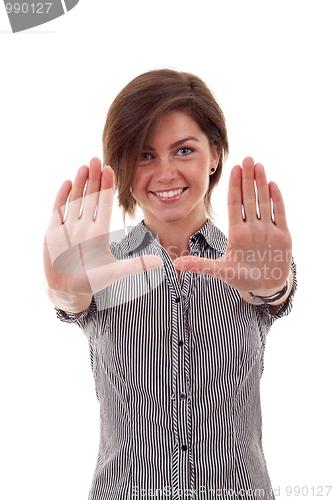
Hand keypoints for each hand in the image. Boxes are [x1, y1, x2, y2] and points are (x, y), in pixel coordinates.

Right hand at [44, 157, 162, 297]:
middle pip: (90, 197)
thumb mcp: (114, 272)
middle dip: (93, 178)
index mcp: (99, 232)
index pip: (104, 204)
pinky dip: (62, 197)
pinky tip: (67, 182)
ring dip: (79, 183)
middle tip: (96, 158)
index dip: (107, 187)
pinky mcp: (54, 232)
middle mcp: (85, 226)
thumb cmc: (91, 281)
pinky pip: (58, 210)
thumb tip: (161, 263)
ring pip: (75, 200)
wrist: (68, 290)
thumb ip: (134, 266)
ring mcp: (69, 228)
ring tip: (83, 166)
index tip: (111, 169)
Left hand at [174, 157, 291, 295]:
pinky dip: (277, 200)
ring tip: (259, 165)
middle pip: (249, 198)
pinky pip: (279, 214)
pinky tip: (273, 185)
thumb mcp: (220, 271)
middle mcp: (251, 228)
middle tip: (247, 158)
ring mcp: (267, 230)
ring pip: (264, 202)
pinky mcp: (282, 236)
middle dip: (248, 179)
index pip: (234, 204)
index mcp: (236, 233)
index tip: (234, 169)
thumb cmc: (241, 278)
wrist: (264, 287)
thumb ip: (200, 265)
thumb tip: (176, 263)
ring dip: (262, 184)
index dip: (235, 186)